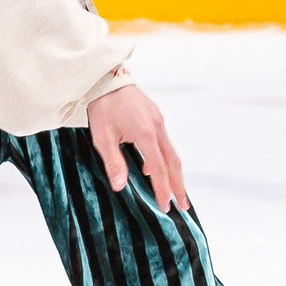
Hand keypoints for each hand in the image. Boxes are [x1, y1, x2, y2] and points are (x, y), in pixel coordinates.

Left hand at [86, 83, 186, 214]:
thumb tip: (121, 186)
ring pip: (172, 152)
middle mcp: (158, 128)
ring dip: (174, 173)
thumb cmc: (102, 107)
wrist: (106, 79)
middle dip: (178, 185)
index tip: (165, 206)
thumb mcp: (102, 136)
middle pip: (173, 162)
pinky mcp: (156, 117)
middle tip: (183, 206)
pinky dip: (166, 159)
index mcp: (145, 134)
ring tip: (176, 191)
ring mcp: (159, 121)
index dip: (163, 189)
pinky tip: (156, 168)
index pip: (159, 169)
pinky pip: (165, 142)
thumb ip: (113, 162)